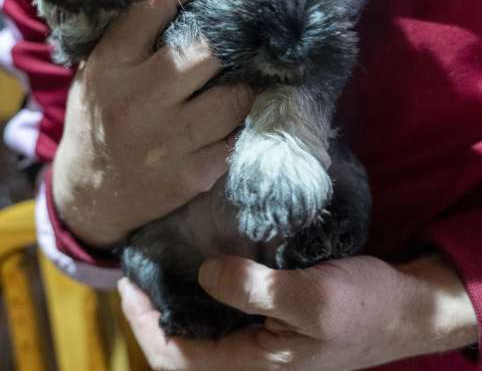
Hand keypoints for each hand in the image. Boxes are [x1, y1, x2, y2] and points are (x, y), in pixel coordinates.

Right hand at [52, 0, 252, 246]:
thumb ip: (129, 35)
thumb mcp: (99, 70)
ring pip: (234, 99)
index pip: (151, 6)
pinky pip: (237, 139)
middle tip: (249, 29)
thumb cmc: (100, 116)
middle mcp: (138, 99)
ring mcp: (167, 140)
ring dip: (247, 85)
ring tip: (249, 76)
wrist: (90, 193)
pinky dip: (244, 125)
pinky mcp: (191, 175)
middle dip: (232, 38)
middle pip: (207, 51)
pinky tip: (242, 116)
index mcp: (111, 65)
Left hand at [118, 254, 476, 370]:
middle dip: (153, 315)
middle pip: (185, 346)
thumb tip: (203, 274)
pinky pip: (228, 310)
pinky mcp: (276, 317)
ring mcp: (265, 336)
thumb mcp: (312, 300)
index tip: (128, 285)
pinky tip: (205, 263)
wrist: (406, 308)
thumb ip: (256, 291)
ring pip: (204, 327)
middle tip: (138, 274)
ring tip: (161, 267)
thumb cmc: (364, 306)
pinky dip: (207, 290)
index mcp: (256, 360)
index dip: (145, 324)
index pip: (180, 356)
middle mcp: (254, 354)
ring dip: (177, 302)